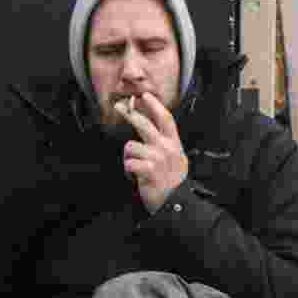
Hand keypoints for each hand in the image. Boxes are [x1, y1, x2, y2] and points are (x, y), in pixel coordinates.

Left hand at [117, 92, 188, 213]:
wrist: (176, 202)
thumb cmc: (172, 180)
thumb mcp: (176, 158)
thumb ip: (166, 143)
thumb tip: (152, 126)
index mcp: (174, 143)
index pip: (165, 119)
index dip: (155, 105)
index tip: (144, 96)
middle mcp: (167, 148)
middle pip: (146, 125)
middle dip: (130, 114)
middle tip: (120, 106)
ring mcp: (158, 159)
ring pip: (131, 146)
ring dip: (128, 156)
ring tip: (135, 165)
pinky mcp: (149, 171)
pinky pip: (129, 162)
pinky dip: (128, 169)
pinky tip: (134, 174)